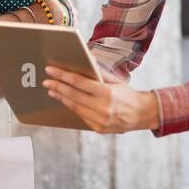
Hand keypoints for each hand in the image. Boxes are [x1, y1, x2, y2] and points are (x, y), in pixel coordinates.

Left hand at [43, 65, 158, 133]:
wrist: (141, 114)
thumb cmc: (128, 94)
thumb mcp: (116, 80)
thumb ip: (99, 72)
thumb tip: (84, 59)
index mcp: (107, 93)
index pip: (79, 82)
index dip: (63, 76)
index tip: (51, 70)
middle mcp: (102, 108)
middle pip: (73, 95)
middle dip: (58, 87)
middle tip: (47, 81)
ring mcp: (99, 120)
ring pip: (74, 107)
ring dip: (61, 97)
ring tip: (52, 90)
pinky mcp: (98, 128)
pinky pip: (81, 116)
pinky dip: (72, 107)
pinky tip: (65, 100)